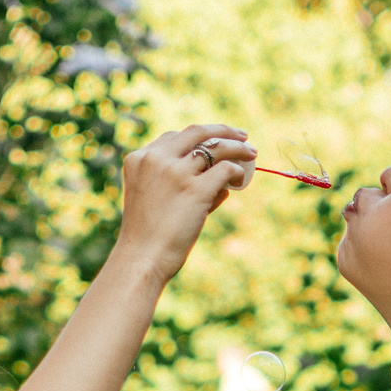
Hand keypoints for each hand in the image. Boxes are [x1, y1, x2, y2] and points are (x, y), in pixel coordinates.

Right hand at [113, 123, 256, 278]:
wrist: (142, 259)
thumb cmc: (147, 238)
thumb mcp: (154, 201)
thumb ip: (182, 186)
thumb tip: (224, 184)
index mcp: (139, 159)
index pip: (173, 137)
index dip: (197, 139)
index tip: (213, 142)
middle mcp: (157, 159)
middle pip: (196, 132)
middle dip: (222, 130)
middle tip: (242, 136)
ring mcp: (176, 172)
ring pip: (216, 147)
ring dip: (238, 147)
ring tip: (251, 153)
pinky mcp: (195, 189)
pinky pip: (225, 169)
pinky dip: (237, 172)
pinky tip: (240, 180)